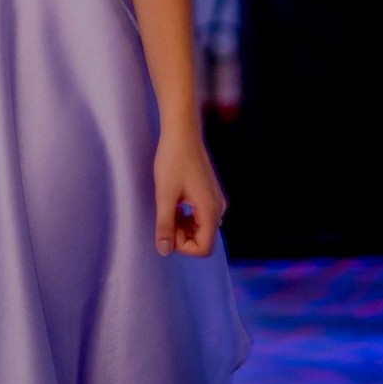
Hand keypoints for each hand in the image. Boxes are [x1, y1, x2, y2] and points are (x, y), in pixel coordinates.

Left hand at [154, 129, 227, 258]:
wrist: (182, 131)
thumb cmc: (173, 160)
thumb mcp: (164, 195)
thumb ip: (165, 225)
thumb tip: (164, 251)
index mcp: (211, 210)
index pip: (203, 248)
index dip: (182, 246)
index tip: (167, 227)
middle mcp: (218, 208)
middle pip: (202, 239)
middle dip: (181, 236)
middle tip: (165, 215)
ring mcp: (215, 200)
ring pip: (200, 228)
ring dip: (182, 226)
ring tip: (168, 206)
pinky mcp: (210, 193)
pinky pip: (200, 216)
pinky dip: (186, 216)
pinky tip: (174, 201)